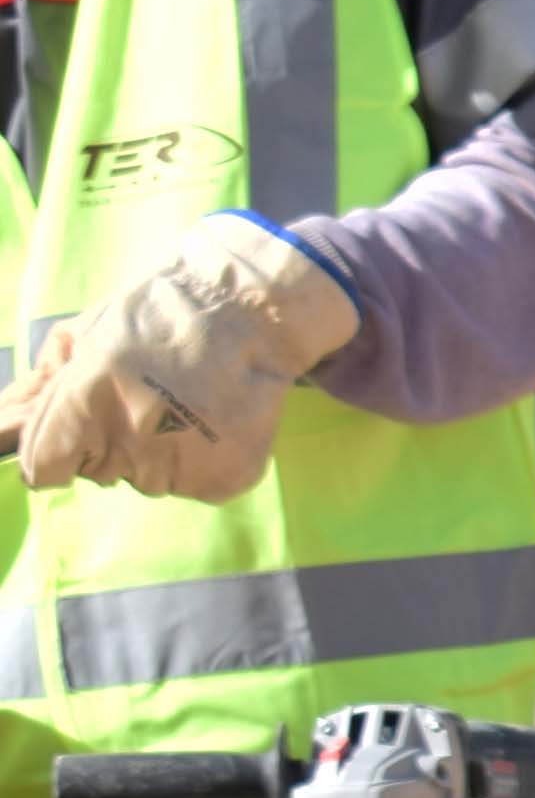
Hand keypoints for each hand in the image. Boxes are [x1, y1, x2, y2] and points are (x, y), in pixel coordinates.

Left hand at [13, 219, 358, 501]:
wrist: (247, 312)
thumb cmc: (157, 316)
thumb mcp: (85, 336)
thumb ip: (41, 388)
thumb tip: (2, 427)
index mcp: (87, 401)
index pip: (44, 469)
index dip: (56, 452)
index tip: (75, 437)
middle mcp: (131, 440)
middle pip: (101, 472)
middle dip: (113, 444)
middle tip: (149, 399)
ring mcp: (181, 465)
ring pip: (151, 479)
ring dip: (161, 452)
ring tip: (189, 405)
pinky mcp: (224, 479)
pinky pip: (196, 485)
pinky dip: (204, 462)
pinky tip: (216, 422)